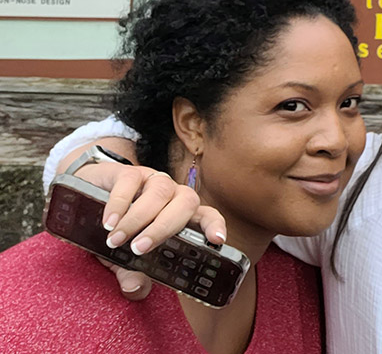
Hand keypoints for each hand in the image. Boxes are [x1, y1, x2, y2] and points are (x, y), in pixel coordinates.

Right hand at [70, 157, 227, 300]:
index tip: (217, 241)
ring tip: (116, 240)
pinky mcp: (129, 172)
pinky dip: (120, 203)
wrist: (84, 197)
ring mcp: (153, 180)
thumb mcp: (121, 256)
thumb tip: (135, 289)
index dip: (214, 226)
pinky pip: (131, 181)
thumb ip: (130, 272)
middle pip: (186, 203)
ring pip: (160, 192)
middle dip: (164, 227)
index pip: (207, 216)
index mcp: (180, 215)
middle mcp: (173, 195)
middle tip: (138, 249)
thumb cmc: (116, 229)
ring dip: (138, 218)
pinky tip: (109, 222)